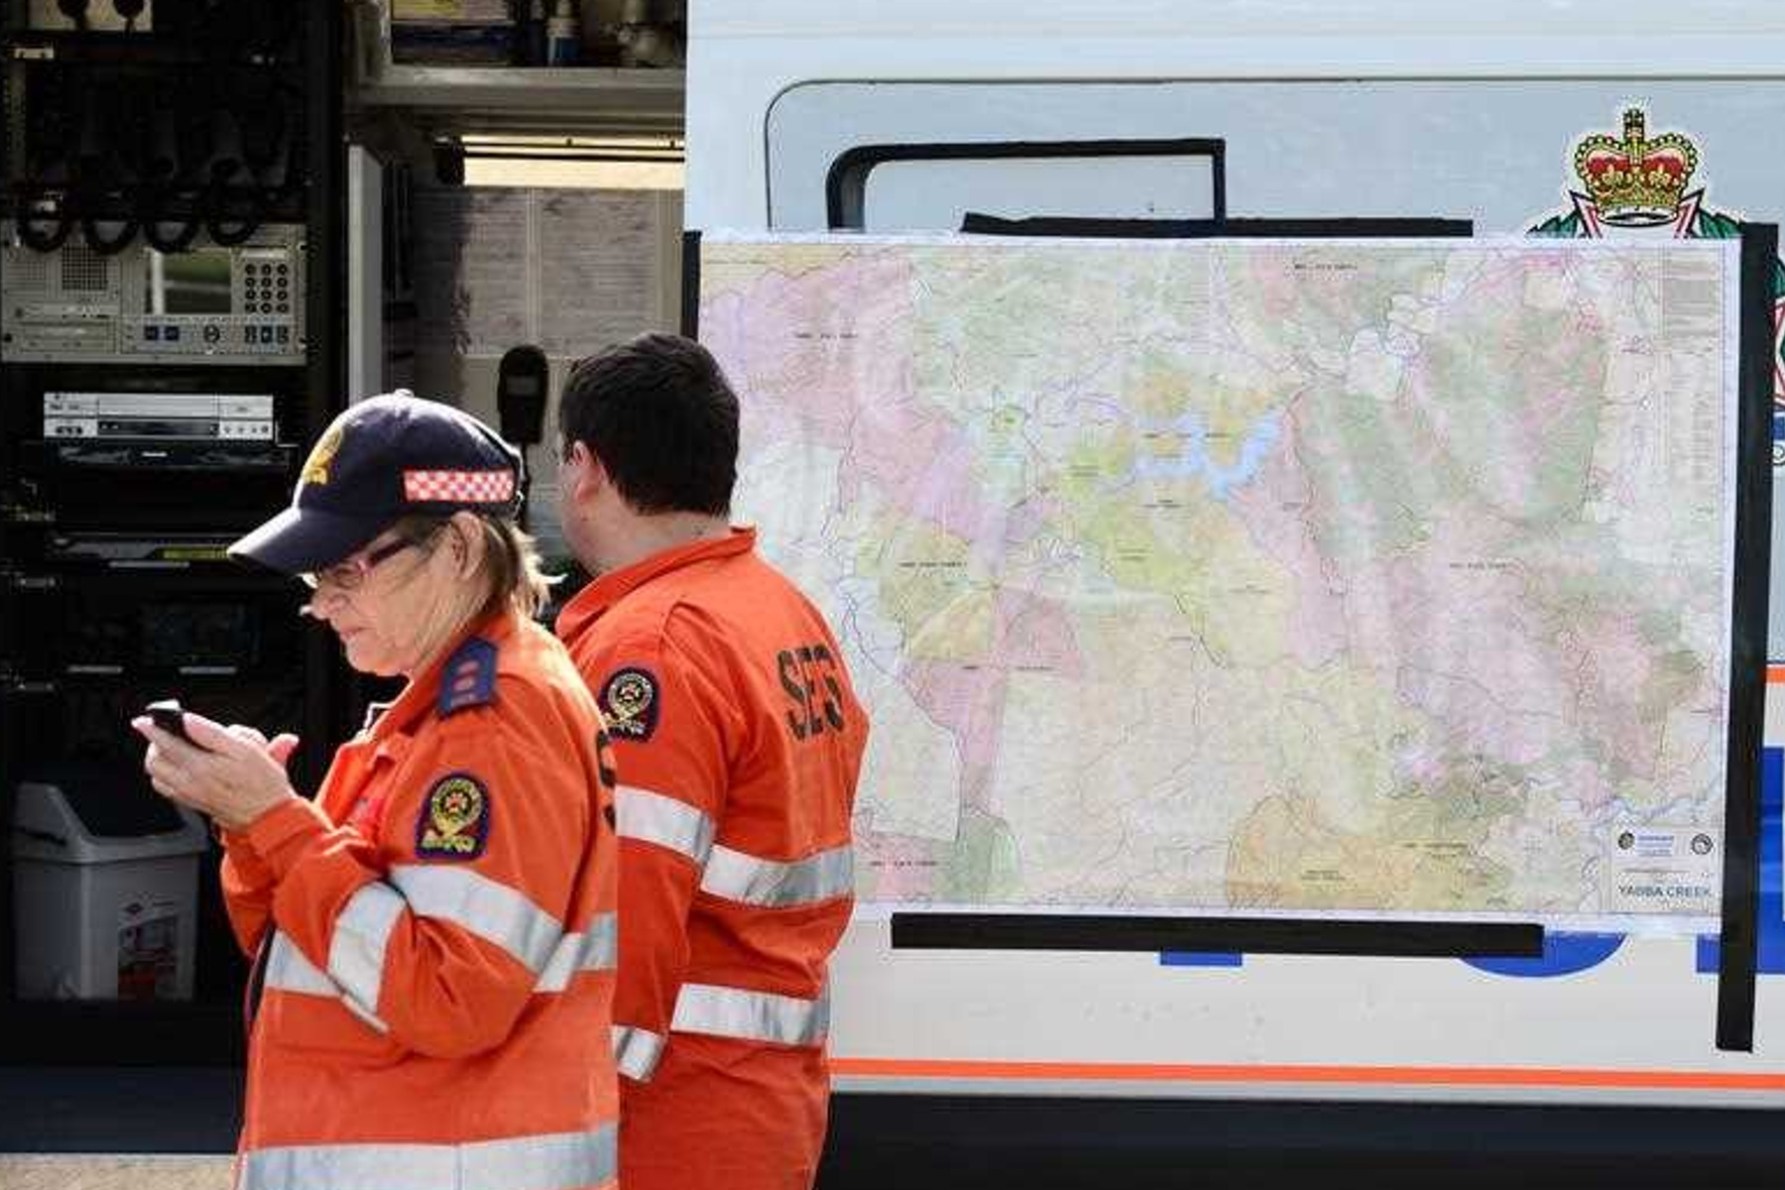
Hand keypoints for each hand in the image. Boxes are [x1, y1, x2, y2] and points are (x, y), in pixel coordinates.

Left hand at [132, 710, 301, 830]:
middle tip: (167, 733)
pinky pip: (167, 788)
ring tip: (172, 748)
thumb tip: (188, 721)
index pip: (166, 743)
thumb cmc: (263, 783)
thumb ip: (213, 733)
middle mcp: (189, 782)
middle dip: (155, 744)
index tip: (145, 720)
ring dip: (159, 759)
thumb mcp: (247, 749)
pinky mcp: (192, 802)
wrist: (267, 815)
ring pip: (157, 775)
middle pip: (154, 761)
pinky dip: (166, 775)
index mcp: (202, 766)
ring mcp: (188, 794)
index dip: (153, 728)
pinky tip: (180, 768)